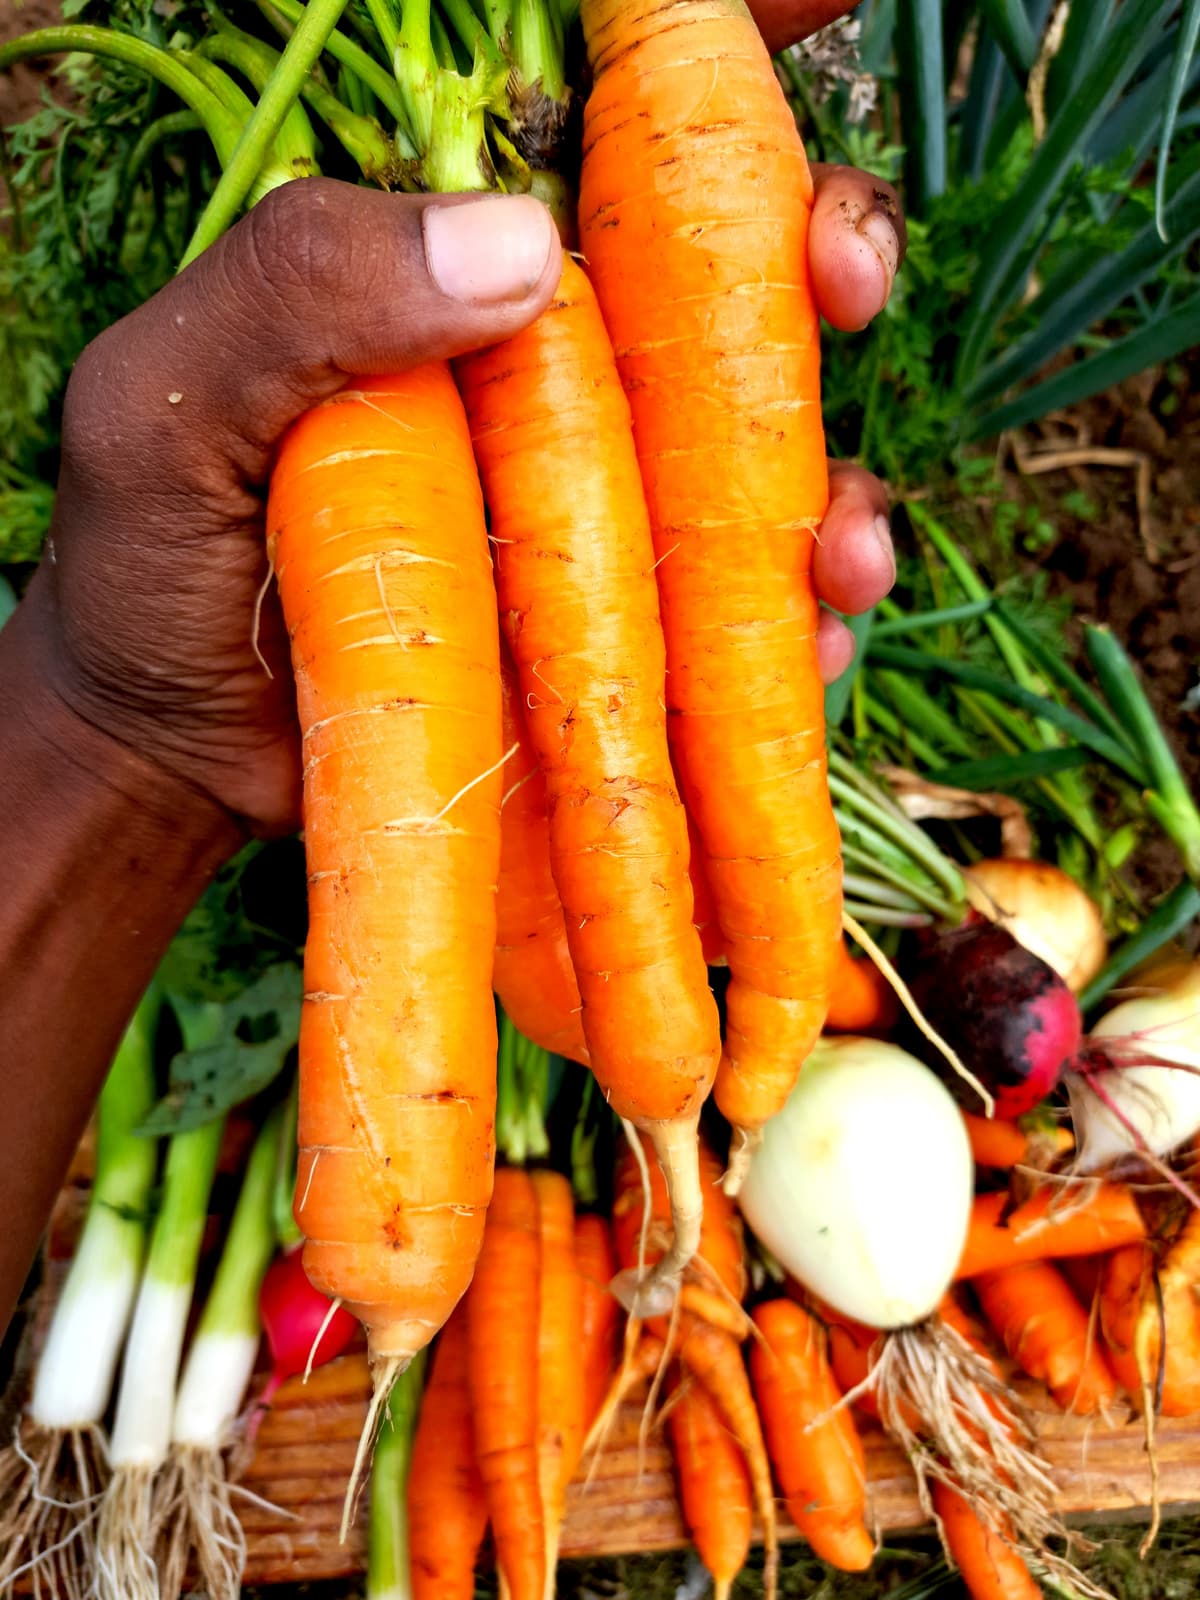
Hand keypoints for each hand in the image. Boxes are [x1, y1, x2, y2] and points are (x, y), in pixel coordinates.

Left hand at [32, 30, 901, 839]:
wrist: (177, 740)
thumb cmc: (152, 551)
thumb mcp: (169, 399)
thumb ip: (296, 287)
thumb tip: (525, 243)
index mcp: (445, 263)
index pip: (591, 124)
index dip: (709, 71)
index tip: (818, 29)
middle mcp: (548, 362)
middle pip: (727, 269)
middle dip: (822, 247)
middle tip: (846, 281)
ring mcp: (597, 493)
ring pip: (766, 445)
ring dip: (835, 480)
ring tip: (846, 553)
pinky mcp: (621, 616)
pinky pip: (742, 604)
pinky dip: (800, 624)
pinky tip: (814, 644)